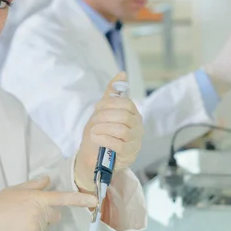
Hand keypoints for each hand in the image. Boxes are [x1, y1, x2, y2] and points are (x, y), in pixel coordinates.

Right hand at [0, 176, 96, 230]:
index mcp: (36, 198)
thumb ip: (33, 185)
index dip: (80, 199)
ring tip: (16, 226)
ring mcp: (38, 229)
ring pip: (45, 229)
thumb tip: (48, 179)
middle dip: (46, 216)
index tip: (95, 201)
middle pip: (54, 215)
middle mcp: (41, 213)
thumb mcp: (12, 190)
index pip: (62, 198)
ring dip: (36, 228)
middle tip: (24, 215)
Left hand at [74, 72, 143, 191]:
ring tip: (93, 131)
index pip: (126, 104)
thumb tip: (122, 73)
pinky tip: (96, 138)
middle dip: (105, 117)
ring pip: (122, 130)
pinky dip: (104, 139)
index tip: (97, 108)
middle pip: (124, 116)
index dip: (110, 104)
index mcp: (133, 114)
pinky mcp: (129, 154)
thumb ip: (113, 94)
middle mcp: (137, 127)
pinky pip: (119, 144)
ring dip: (103, 129)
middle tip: (94, 121)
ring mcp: (135, 142)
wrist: (92, 156)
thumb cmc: (100, 132)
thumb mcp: (104, 111)